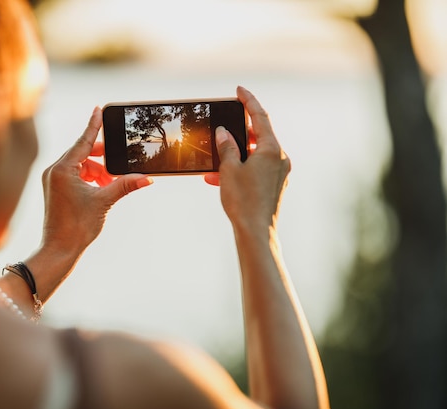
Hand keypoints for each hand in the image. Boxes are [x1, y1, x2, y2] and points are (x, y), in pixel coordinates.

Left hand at [40, 107, 152, 254]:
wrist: (59, 250)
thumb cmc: (77, 227)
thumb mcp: (104, 202)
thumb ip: (125, 185)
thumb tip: (147, 178)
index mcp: (62, 169)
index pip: (83, 141)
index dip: (94, 125)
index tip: (99, 108)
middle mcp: (54, 171)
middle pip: (82, 152)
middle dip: (102, 157)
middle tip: (119, 160)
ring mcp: (53, 180)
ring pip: (80, 165)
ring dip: (98, 170)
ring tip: (112, 182)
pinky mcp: (56, 189)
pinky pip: (75, 175)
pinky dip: (90, 178)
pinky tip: (102, 187)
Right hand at [204, 86, 290, 231]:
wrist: (256, 231)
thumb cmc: (243, 200)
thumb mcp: (229, 169)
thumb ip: (227, 147)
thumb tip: (224, 133)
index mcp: (272, 149)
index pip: (260, 116)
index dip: (249, 101)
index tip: (239, 90)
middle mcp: (280, 159)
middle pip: (259, 135)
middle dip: (240, 131)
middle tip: (225, 125)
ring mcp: (279, 173)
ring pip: (256, 154)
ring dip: (236, 153)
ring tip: (216, 158)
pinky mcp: (274, 186)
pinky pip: (257, 169)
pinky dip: (241, 167)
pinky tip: (220, 177)